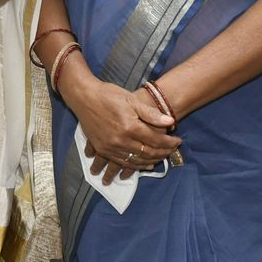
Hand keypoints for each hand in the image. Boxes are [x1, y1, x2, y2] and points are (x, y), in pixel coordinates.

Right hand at [60, 73, 179, 180]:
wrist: (83, 97)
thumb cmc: (108, 95)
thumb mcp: (131, 99)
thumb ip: (151, 113)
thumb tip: (170, 122)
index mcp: (130, 126)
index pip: (156, 140)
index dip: (169, 143)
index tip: (178, 141)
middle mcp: (121, 140)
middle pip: (148, 153)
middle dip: (163, 153)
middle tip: (172, 150)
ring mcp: (110, 147)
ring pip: (136, 161)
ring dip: (151, 162)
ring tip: (161, 159)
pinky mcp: (102, 149)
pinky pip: (122, 162)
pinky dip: (134, 166)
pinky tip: (143, 165)